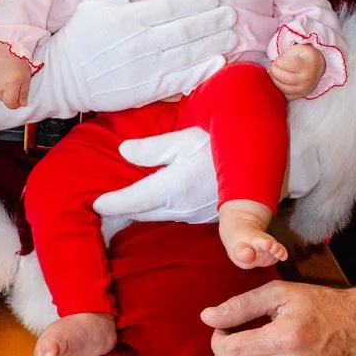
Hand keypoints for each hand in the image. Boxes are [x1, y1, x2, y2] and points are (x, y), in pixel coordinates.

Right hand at [0, 41, 33, 108]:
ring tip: (6, 77)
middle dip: (9, 95)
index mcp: (9, 86)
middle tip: (14, 83)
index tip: (19, 99)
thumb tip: (22, 103)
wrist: (4, 47)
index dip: (16, 103)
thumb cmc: (17, 60)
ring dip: (1, 90)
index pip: (10, 104)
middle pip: (3, 99)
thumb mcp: (26, 77)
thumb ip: (24, 92)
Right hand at [41, 0, 236, 117]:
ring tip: (233, 36)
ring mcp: (145, 69)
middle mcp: (141, 43)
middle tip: (233, 15)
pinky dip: (200, 72)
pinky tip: (218, 63)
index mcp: (130, 18)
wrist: (63, 77)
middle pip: (185, 30)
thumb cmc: (81, 36)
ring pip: (187, 54)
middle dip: (213, 22)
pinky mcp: (145, 90)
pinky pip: (179, 81)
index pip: (171, 8)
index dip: (196, 2)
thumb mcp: (99, 0)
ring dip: (213, 44)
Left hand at [94, 126, 217, 225]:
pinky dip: (157, 208)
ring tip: (122, 200)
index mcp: (172, 188)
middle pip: (141, 212)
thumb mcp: (185, 138)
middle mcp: (180, 208)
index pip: (131, 201)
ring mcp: (193, 216)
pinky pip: (172, 214)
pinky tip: (153, 199)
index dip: (109, 203)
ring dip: (139, 209)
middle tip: (101, 202)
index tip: (94, 202)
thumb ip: (152, 148)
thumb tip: (123, 151)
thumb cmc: (222, 144)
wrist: (261, 162)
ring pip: (157, 215)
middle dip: (120, 208)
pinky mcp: (203, 216)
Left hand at [270, 44, 325, 100]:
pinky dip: (279, 89)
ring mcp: (305, 88)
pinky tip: (277, 81)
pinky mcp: (301, 95)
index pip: (289, 65)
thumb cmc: (304, 56)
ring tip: (273, 73)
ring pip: (285, 88)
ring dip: (274, 80)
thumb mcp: (298, 49)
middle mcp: (308, 78)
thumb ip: (286, 55)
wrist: (317, 65)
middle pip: (286, 78)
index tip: (277, 59)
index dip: (279, 62)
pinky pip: (287, 96)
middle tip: (272, 67)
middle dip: (274, 72)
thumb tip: (275, 64)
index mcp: (307, 64)